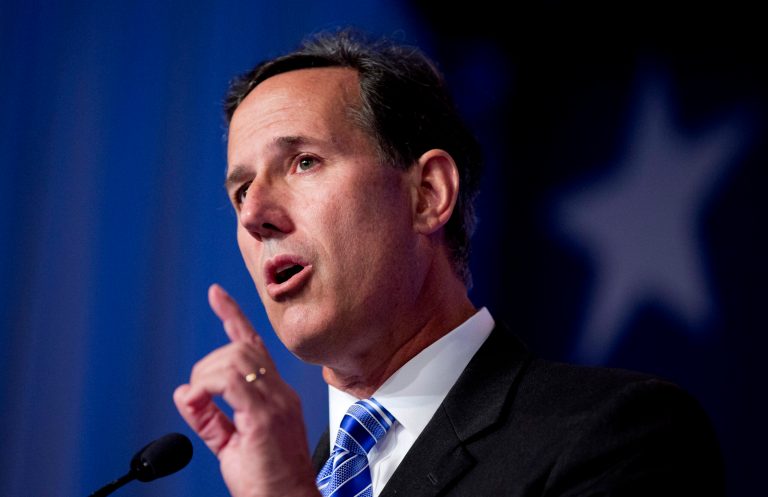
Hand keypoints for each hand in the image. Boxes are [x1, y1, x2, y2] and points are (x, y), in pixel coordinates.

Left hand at [174, 284, 319, 496]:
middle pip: (241, 348)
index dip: (234, 317)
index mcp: (277, 396)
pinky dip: (207, 386)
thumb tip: (184, 393)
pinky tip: (198, 401)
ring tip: (198, 400)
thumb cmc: (266, 483)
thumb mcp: (231, 445)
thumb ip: (209, 418)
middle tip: (196, 392)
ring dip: (205, 374)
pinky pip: (231, 381)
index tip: (217, 295)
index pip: (255, 346)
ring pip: (235, 358)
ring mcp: (275, 403)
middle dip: (208, 362)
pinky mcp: (264, 418)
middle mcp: (279, 394)